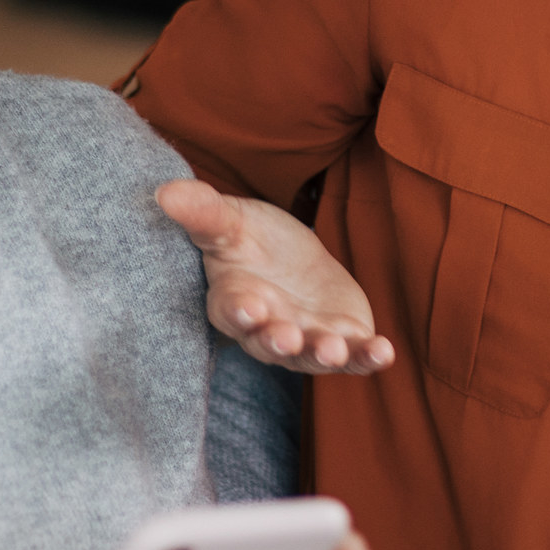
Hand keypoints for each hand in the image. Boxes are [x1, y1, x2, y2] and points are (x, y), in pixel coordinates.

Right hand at [159, 178, 396, 374]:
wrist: (290, 256)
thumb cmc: (250, 241)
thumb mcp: (230, 220)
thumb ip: (203, 212)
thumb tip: (165, 192)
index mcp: (235, 301)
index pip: (231, 312)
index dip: (239, 311)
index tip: (249, 307)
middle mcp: (267, 330)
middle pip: (269, 343)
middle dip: (279, 342)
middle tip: (287, 338)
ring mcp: (306, 340)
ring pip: (312, 356)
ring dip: (324, 355)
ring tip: (334, 351)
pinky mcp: (342, 341)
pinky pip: (355, 355)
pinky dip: (368, 357)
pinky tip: (384, 353)